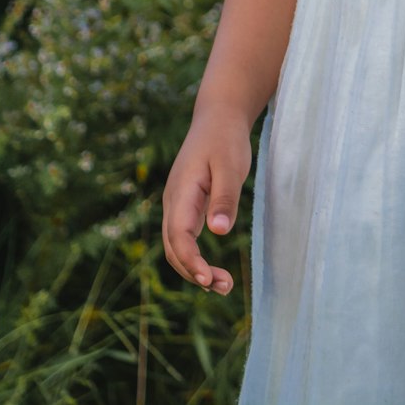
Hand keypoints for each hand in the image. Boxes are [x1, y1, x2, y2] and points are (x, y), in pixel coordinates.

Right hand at [162, 107, 252, 294]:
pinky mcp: (187, 206)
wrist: (218, 116)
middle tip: (225, 287)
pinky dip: (196, 258)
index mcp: (181, 192)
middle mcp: (174, 202)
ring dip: (195, 269)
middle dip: (194, 272)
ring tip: (224, 286)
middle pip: (174, 248)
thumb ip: (224, 197)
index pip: (178, 235)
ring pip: (177, 246)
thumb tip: (218, 232)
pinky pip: (185, 239)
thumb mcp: (230, 165)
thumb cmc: (226, 139)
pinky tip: (214, 270)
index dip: (191, 261)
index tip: (209, 279)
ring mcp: (178, 205)